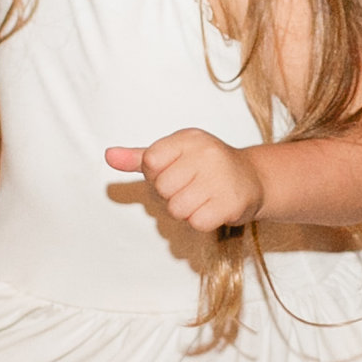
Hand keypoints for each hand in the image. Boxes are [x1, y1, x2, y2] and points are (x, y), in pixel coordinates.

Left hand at [107, 130, 264, 233]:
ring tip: (202, 198)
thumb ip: (139, 158)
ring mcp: (221, 178)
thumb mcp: (174, 155)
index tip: (174, 171)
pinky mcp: (231, 203)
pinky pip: (196, 222)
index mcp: (189, 138)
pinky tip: (213, 208)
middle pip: (162, 189)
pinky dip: (202, 221)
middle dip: (171, 195)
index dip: (156, 175)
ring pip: (177, 209)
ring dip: (186, 210)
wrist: (253, 179)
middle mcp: (206, 153)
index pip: (150, 162)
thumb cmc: (206, 167)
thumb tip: (108, 156)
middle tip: (191, 187)